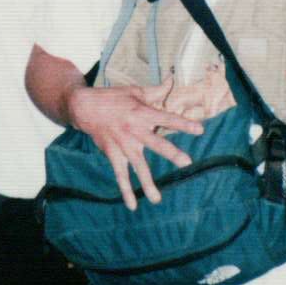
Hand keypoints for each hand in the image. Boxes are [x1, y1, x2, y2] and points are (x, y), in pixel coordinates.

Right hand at [67, 78, 204, 209]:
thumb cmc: (113, 98)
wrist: (85, 107)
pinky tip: (133, 205)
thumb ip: (157, 90)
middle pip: (156, 143)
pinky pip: (120, 175)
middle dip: (172, 153)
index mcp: (143, 113)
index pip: (167, 118)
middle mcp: (135, 130)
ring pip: (138, 166)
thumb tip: (173, 79)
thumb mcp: (136, 91)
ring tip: (157, 199)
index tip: (200, 129)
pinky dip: (125, 190)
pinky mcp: (113, 154)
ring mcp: (124, 145)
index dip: (184, 123)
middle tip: (186, 162)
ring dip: (147, 183)